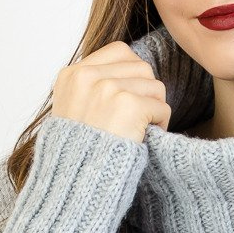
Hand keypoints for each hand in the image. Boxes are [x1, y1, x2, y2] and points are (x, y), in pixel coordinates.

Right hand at [51, 41, 171, 142]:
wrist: (75, 181)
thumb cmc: (78, 153)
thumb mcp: (73, 109)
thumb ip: (94, 87)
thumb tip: (133, 71)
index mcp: (72, 74)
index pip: (120, 51)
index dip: (133, 74)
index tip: (129, 98)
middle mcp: (87, 76)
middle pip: (142, 67)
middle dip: (147, 92)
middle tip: (138, 118)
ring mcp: (107, 88)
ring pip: (155, 85)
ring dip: (154, 109)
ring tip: (139, 129)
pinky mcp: (127, 104)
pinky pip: (161, 106)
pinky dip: (159, 124)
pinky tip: (143, 138)